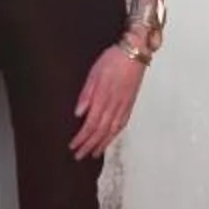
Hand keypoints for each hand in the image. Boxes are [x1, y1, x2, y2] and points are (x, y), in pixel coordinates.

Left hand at [70, 42, 148, 160]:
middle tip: (80, 156)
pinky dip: (115, 135)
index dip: (82, 138)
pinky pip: (122, 124)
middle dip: (89, 145)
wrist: (135, 52)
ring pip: (112, 131)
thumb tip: (78, 113)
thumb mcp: (94, 73)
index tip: (73, 146)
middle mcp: (115, 106)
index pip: (91, 124)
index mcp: (103, 98)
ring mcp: (124, 106)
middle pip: (101, 131)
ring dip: (102, 144)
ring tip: (94, 154)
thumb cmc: (113, 59)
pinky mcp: (130, 104)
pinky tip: (110, 138)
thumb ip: (86, 94)